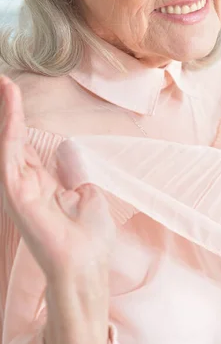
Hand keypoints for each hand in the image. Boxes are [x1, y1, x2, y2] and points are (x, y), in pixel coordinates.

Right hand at [0, 75, 115, 281]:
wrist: (86, 263)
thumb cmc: (89, 236)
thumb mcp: (86, 192)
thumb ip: (74, 170)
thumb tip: (69, 151)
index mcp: (43, 182)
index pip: (27, 144)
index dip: (21, 120)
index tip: (16, 94)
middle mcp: (26, 182)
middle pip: (14, 138)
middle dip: (8, 110)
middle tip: (3, 81)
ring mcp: (18, 187)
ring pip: (9, 141)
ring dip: (7, 113)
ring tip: (4, 84)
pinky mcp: (15, 193)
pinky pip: (10, 155)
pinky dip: (9, 130)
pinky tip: (10, 109)